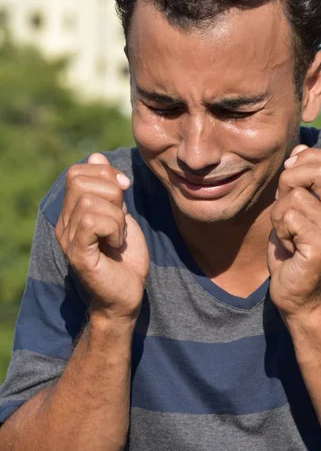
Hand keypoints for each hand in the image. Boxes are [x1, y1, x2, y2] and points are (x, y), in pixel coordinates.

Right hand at [55, 153, 149, 323]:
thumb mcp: (121, 213)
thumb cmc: (126, 258)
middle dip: (112, 190)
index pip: (77, 172)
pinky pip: (91, 221)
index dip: (104, 172)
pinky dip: (113, 228)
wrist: (127, 295)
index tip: (124, 187)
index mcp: (73, 211)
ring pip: (89, 200)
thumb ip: (109, 188)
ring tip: (119, 235)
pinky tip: (117, 243)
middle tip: (122, 215)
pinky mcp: (77, 253)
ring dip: (116, 215)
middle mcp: (64, 223)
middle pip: (80, 179)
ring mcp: (68, 238)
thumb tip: (96, 154)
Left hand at [267, 145, 320, 322]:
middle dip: (290, 180)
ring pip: (296, 196)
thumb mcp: (295, 211)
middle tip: (284, 204)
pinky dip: (280, 229)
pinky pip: (289, 217)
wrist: (298, 298)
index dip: (309, 159)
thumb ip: (299, 183)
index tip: (291, 174)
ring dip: (279, 213)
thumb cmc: (293, 253)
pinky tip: (288, 246)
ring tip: (286, 233)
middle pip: (320, 171)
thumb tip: (299, 149)